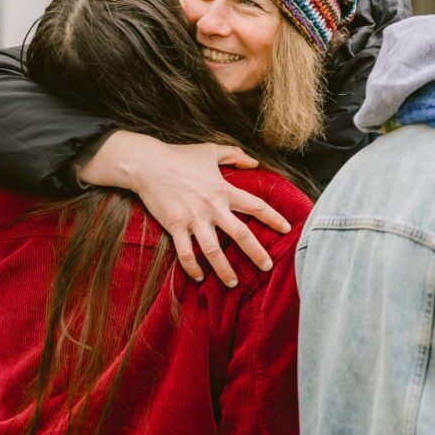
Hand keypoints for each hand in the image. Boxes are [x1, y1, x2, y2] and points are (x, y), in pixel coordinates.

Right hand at [80, 131, 291, 286]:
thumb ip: (235, 155)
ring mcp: (192, 218)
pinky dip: (192, 267)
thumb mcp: (211, 150)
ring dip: (224, 270)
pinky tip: (199, 277)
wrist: (147, 164)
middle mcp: (212, 207)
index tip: (286, 229)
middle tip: (267, 267)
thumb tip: (255, 162)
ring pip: (214, 250)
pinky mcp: (174, 226)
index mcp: (224, 189)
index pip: (256, 206)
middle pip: (240, 234)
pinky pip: (186, 252)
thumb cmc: (180, 156)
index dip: (273, 218)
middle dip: (256, 253)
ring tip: (233, 283)